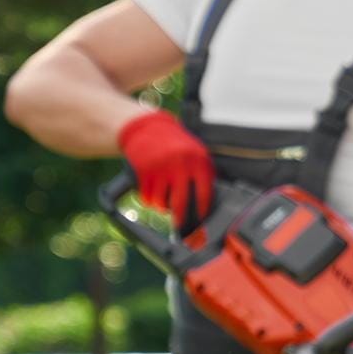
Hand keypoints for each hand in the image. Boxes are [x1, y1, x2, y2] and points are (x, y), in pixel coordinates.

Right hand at [117, 110, 213, 231]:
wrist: (146, 127)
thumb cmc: (174, 143)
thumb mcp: (195, 152)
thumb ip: (202, 171)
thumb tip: (208, 198)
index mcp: (197, 161)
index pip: (205, 192)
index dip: (204, 209)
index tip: (202, 220)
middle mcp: (180, 165)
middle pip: (181, 202)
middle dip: (180, 218)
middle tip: (180, 226)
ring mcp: (161, 168)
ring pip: (161, 201)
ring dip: (161, 207)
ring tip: (162, 203)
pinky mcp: (144, 171)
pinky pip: (147, 196)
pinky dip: (149, 200)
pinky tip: (151, 194)